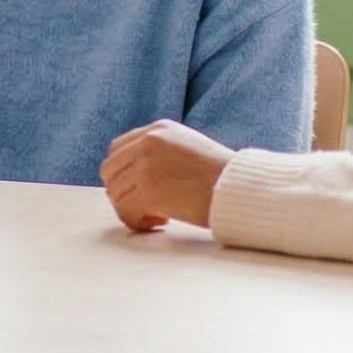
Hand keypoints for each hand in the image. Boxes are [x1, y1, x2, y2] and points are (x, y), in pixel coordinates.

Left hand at [100, 120, 235, 233]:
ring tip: (159, 216)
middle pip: (110, 171)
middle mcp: (148, 142)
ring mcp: (146, 166)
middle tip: (147, 207)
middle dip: (123, 192)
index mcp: (158, 130)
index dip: (123, 173)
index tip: (140, 189)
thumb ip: (161, 153)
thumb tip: (133, 175)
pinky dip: (138, 223)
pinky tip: (161, 222)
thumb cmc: (223, 176)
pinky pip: (126, 212)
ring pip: (116, 194)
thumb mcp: (189, 148)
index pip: (118, 149)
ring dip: (132, 210)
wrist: (243, 188)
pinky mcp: (148, 191)